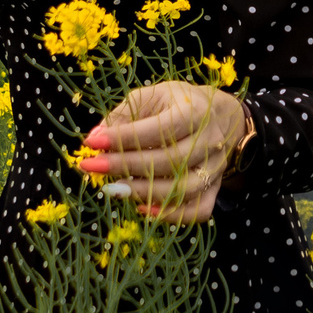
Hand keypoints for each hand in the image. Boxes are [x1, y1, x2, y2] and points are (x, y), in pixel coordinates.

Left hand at [75, 81, 246, 224]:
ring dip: (144, 193)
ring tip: (113, 189)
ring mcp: (214, 168)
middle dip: (125, 166)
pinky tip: (145, 209)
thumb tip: (95, 137)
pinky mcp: (214, 187)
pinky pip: (198, 210)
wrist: (221, 116)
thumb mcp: (152, 97)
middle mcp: (209, 141)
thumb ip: (124, 115)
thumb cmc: (178, 104)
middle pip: (169, 161)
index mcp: (194, 111)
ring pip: (183, 189)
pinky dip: (173, 215)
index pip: (159, 129)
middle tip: (93, 167)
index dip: (123, 137)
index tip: (92, 143)